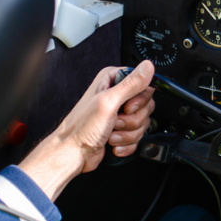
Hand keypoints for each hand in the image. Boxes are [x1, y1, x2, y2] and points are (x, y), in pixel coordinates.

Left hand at [19, 61, 155, 200]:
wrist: (73, 154)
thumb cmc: (81, 128)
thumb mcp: (108, 102)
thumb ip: (131, 84)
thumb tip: (148, 65)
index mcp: (112, 80)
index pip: (144, 83)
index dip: (139, 99)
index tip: (127, 107)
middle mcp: (117, 94)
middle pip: (146, 105)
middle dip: (132, 119)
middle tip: (115, 121)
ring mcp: (120, 113)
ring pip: (143, 122)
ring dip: (128, 133)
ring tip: (111, 133)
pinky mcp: (122, 129)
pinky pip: (138, 135)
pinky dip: (127, 142)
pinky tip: (112, 142)